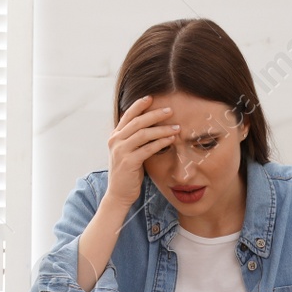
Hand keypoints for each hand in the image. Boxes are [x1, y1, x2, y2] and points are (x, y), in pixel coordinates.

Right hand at [104, 95, 179, 209]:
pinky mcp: (128, 162)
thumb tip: (151, 127)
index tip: (151, 97)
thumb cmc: (128, 174)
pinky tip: (171, 140)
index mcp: (115, 136)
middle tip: (170, 110)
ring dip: (162, 129)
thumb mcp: (128, 152)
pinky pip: (147, 148)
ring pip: (143, 133)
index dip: (139, 105)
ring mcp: (121, 151)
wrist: (119, 194)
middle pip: (137, 121)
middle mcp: (115, 141)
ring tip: (176, 127)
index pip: (127, 115)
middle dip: (155, 114)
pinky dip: (161, 143)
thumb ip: (135, 139)